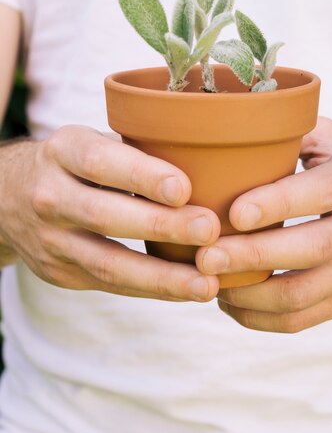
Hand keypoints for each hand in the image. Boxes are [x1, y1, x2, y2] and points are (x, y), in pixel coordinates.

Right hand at [0, 126, 219, 300]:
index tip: (184, 189)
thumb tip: (207, 165)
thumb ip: (135, 153)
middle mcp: (50, 195)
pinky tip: (187, 290)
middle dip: (161, 226)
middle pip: (105, 215)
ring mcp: (51, 240)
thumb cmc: (77, 165)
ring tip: (206, 283)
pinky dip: (151, 289)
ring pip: (107, 263)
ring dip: (161, 276)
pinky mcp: (59, 273)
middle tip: (209, 230)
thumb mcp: (93, 142)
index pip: (101, 162)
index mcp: (63, 151)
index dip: (142, 176)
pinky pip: (109, 285)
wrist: (10, 197)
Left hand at [196, 117, 331, 330]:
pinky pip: (301, 320)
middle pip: (308, 250)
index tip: (233, 212)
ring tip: (208, 280)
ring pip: (300, 295)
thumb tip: (230, 140)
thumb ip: (290, 136)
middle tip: (204, 256)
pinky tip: (231, 302)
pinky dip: (259, 318)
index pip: (320, 193)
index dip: (276, 205)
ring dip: (247, 295)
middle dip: (250, 256)